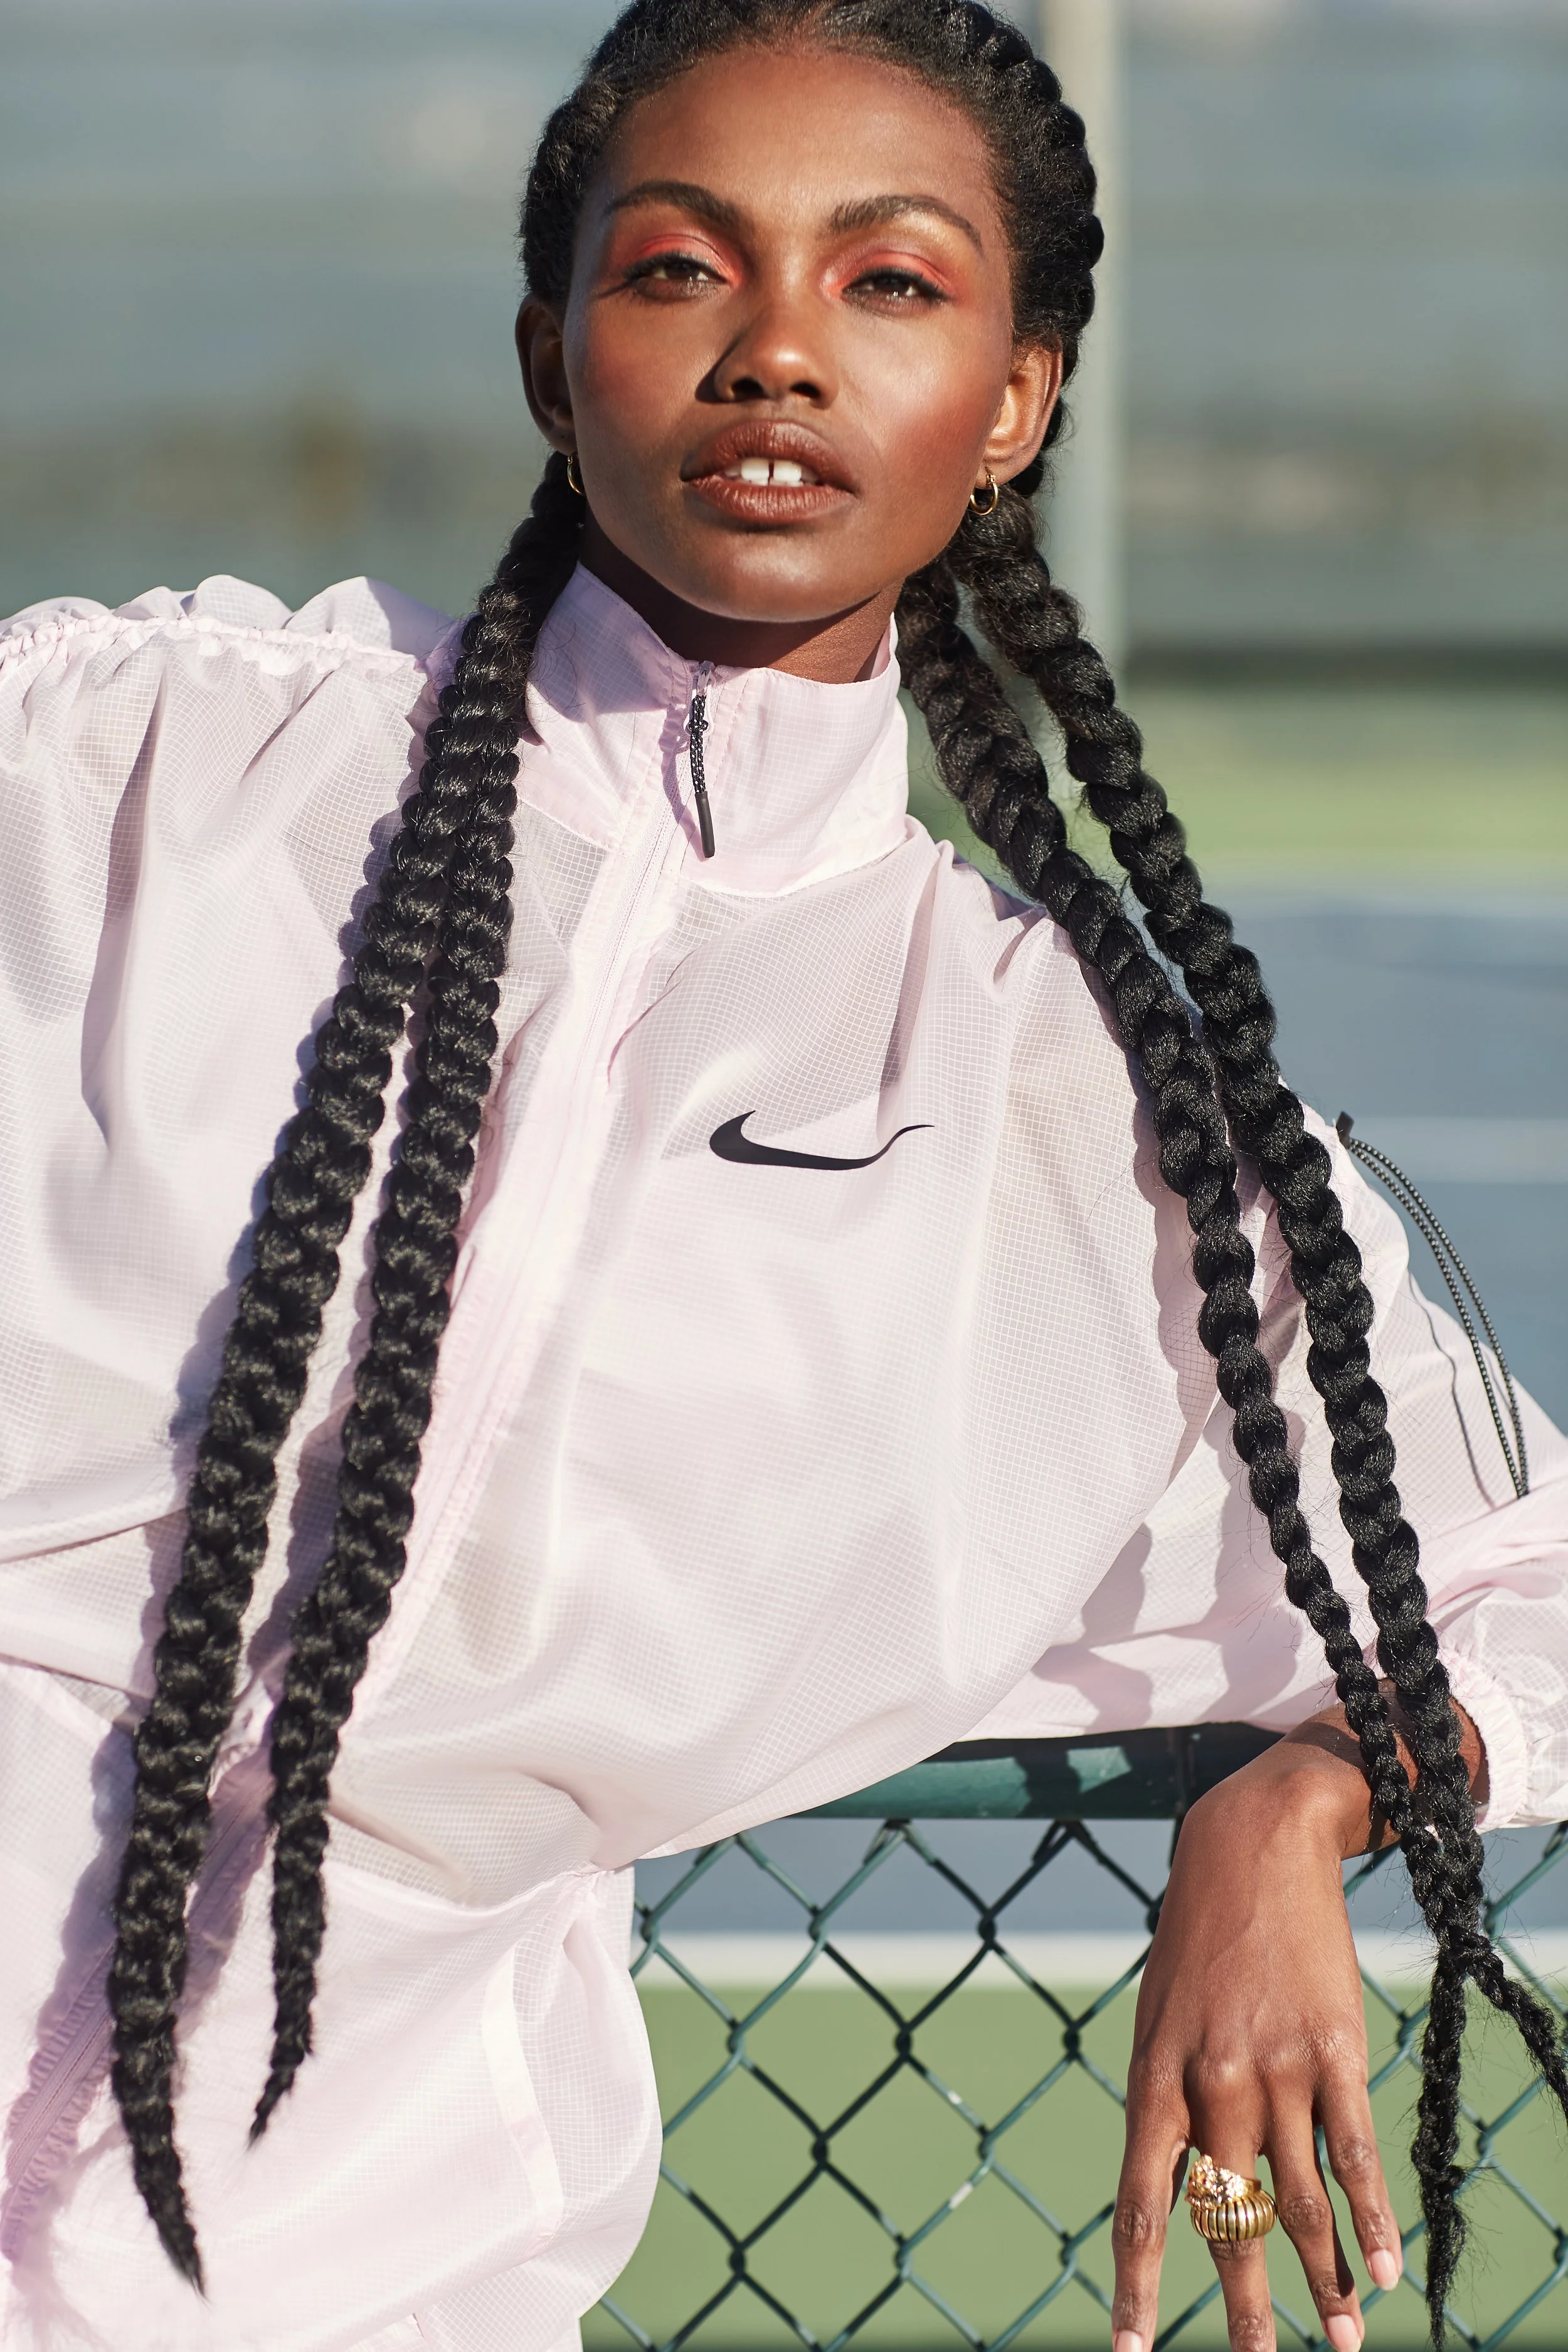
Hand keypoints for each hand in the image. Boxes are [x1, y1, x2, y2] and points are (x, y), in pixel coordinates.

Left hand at [1108, 1694, 1482, 2351]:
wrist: (1249, 1846)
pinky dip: (1370, 2219)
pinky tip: (1383, 2270)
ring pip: (1299, 2201)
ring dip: (1322, 2280)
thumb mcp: (1159, 2020)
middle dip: (1243, 2306)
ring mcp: (1275, 2069)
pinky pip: (1353, 2153)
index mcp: (1155, 2079)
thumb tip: (1188, 2188)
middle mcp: (1212, 2084)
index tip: (1130, 2351)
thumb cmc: (1197, 1940)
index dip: (1136, 2284)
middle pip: (1226, 2220)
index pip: (1141, 2203)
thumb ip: (1170, 2103)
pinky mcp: (1333, 2050)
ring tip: (1341, 2339)